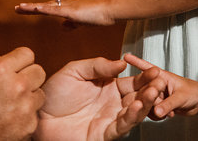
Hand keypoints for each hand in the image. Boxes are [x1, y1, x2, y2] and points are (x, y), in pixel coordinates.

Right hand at [0, 47, 45, 139]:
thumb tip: (4, 55)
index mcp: (0, 70)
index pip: (27, 54)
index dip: (19, 61)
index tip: (14, 69)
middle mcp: (16, 86)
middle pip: (39, 71)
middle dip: (28, 77)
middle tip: (15, 87)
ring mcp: (25, 106)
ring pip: (40, 93)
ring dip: (29, 97)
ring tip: (10, 104)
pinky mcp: (30, 124)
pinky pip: (35, 113)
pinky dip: (26, 116)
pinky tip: (10, 119)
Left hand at [15, 0, 114, 26]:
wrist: (112, 8)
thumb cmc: (102, 14)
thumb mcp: (84, 21)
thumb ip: (73, 23)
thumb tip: (62, 27)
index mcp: (69, 6)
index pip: (50, 8)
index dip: (39, 9)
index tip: (28, 10)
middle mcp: (66, 3)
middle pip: (44, 6)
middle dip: (30, 8)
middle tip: (17, 8)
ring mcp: (67, 5)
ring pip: (45, 6)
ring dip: (31, 7)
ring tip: (18, 8)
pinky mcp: (70, 10)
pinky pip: (53, 10)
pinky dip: (42, 9)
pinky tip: (33, 9)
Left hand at [34, 57, 164, 140]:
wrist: (38, 118)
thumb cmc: (54, 94)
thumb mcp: (75, 71)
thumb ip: (98, 66)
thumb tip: (122, 63)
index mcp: (109, 87)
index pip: (132, 80)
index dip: (144, 76)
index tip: (155, 69)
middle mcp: (113, 103)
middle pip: (138, 96)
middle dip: (151, 88)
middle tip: (160, 80)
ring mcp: (110, 119)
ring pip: (135, 111)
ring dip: (146, 102)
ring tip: (153, 92)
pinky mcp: (104, 134)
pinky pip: (122, 126)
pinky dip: (132, 117)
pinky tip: (137, 106)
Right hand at [122, 54, 197, 119]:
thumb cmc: (194, 93)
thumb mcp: (181, 97)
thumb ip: (168, 104)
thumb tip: (156, 111)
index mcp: (162, 76)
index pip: (147, 68)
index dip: (136, 62)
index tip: (125, 57)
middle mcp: (157, 85)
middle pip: (143, 90)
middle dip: (148, 100)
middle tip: (159, 104)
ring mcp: (157, 96)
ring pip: (146, 103)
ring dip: (154, 110)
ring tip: (168, 111)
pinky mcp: (159, 105)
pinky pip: (151, 111)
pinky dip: (158, 115)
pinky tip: (168, 115)